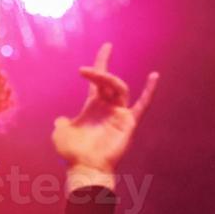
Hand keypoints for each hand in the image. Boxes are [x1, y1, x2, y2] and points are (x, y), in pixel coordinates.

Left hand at [52, 43, 159, 178]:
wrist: (85, 167)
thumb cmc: (73, 153)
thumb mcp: (61, 134)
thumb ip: (62, 124)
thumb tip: (60, 121)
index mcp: (93, 106)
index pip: (98, 81)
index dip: (101, 63)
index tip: (106, 46)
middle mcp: (107, 107)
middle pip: (108, 81)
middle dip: (100, 70)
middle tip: (91, 63)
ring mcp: (119, 114)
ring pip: (119, 88)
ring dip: (108, 80)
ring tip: (96, 76)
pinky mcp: (128, 122)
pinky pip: (142, 105)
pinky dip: (149, 91)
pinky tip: (153, 76)